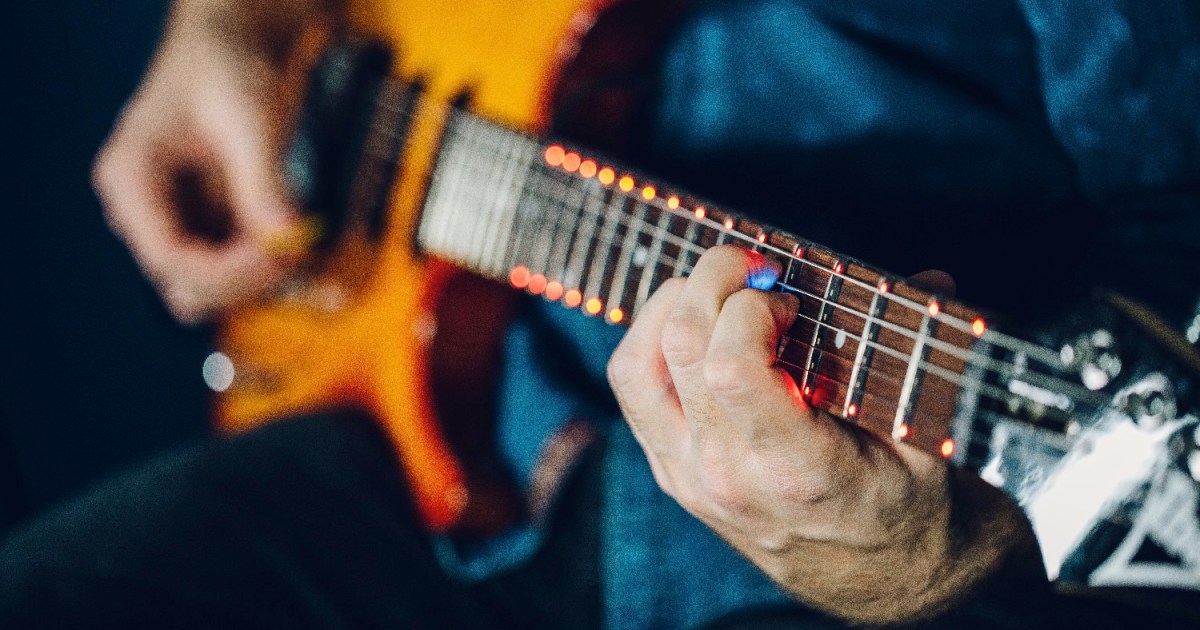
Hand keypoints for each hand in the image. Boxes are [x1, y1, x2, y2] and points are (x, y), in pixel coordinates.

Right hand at [92, 0, 340, 322]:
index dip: (226, 272)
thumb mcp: (248, 115)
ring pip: (217, 291)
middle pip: (190, 285)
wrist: (232, 47)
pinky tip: (320, 273)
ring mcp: (179, 226)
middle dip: (249, 279)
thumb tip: (287, 238)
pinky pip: (242, 274)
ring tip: (316, 268)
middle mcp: (147, 213)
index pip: (169, 257)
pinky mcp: (213, 232)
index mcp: (132, 180)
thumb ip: (263, 179)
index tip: (281, 256)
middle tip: (303, 252)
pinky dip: (278, 277)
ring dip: (266, 286)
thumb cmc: (225, 66)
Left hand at [607, 245, 1039, 623]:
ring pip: (637, 367)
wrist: (876, 582)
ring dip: (670, 307)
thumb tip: (929, 279)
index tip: (791, 298)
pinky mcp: (671, 473)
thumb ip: (912, 358)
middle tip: (754, 268)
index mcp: (795, 470)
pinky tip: (695, 324)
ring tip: (716, 289)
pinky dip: (652, 341)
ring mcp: (689, 479)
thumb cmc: (906, 504)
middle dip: (713, 281)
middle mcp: (727, 477)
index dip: (752, 307)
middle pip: (681, 348)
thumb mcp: (923, 436)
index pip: (731, 366)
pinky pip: (634, 391)